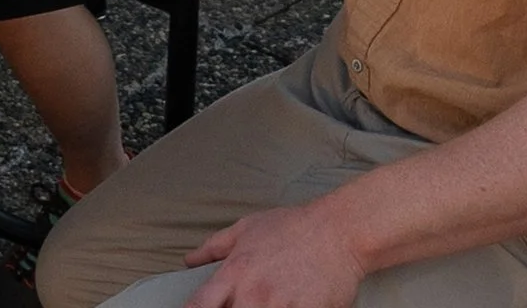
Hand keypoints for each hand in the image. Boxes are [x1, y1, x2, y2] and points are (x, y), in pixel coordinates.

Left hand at [180, 202, 366, 307]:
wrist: (337, 231)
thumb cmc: (291, 227)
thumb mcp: (246, 228)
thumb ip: (214, 247)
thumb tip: (190, 261)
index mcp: (235, 271)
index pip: (200, 305)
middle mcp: (254, 293)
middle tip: (239, 305)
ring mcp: (280, 307)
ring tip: (267, 303)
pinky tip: (288, 306)